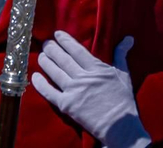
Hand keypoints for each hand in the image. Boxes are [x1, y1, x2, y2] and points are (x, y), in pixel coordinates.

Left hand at [32, 33, 148, 147]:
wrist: (121, 127)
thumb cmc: (123, 101)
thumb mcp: (124, 75)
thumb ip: (121, 55)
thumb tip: (128, 38)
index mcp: (97, 69)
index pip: (76, 50)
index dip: (65, 40)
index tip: (57, 34)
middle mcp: (83, 77)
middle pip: (62, 59)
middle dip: (51, 48)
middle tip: (46, 43)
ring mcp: (73, 91)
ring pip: (54, 72)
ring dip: (45, 62)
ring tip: (41, 56)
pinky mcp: (67, 105)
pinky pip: (49, 92)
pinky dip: (40, 84)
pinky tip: (34, 77)